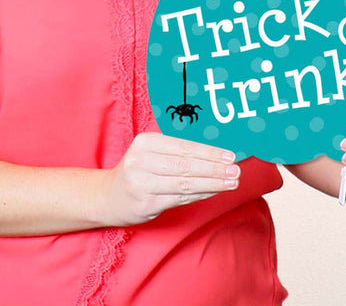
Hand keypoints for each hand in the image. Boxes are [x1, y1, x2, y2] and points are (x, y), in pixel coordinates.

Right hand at [96, 132, 240, 226]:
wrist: (108, 196)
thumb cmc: (137, 171)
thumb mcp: (150, 152)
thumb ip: (177, 151)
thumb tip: (214, 154)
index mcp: (145, 142)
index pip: (183, 146)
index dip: (209, 152)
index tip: (230, 155)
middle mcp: (142, 160)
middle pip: (186, 164)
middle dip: (215, 168)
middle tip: (236, 170)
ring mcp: (143, 183)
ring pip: (185, 183)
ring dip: (212, 182)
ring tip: (232, 181)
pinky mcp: (147, 203)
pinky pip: (180, 198)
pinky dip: (200, 194)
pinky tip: (214, 191)